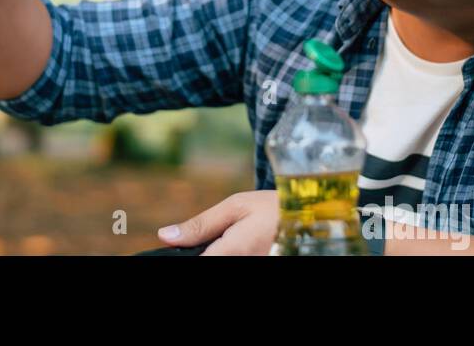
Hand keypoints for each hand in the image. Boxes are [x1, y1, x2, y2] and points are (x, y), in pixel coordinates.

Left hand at [157, 190, 278, 255]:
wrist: (309, 219)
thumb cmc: (272, 209)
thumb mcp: (235, 207)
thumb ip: (199, 225)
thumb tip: (165, 235)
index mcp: (232, 252)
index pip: (196, 261)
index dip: (184, 254)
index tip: (184, 247)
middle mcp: (242, 265)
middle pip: (206, 262)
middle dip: (204, 251)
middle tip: (222, 236)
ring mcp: (251, 267)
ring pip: (218, 264)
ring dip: (217, 252)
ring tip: (232, 238)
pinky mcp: (257, 266)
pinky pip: (232, 263)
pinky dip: (228, 254)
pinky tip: (237, 245)